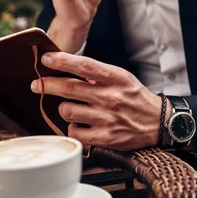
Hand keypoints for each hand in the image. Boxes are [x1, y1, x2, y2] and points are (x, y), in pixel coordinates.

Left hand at [30, 52, 161, 150]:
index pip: (84, 66)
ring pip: (67, 111)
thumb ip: (97, 74)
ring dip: (63, 108)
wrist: (159, 123)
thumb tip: (66, 66)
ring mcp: (107, 118)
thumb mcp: (122, 78)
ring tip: (68, 107)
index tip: (46, 59)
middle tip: (37, 84)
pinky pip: (74, 132)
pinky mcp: (105, 138)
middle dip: (47, 85)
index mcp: (116, 78)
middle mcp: (111, 97)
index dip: (62, 61)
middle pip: (69, 88)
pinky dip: (72, 128)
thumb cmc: (135, 98)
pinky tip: (78, 124)